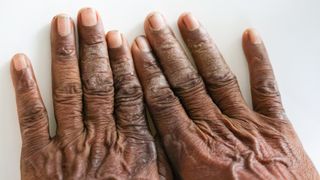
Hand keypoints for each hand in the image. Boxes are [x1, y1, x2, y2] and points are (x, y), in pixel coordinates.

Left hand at [10, 8, 172, 178]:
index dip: (122, 62)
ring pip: (67, 90)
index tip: (118, 37)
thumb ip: (160, 148)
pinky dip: (24, 87)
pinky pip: (31, 117)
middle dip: (92, 46)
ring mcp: (66, 145)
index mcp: (129, 145)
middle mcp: (98, 138)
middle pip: (97, 82)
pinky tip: (21, 62)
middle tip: (90, 16)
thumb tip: (166, 118)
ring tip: (62, 25)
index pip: (127, 92)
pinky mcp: (39, 157)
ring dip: (64, 55)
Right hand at [131, 12, 318, 178]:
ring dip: (200, 46)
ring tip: (187, 22)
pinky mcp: (275, 124)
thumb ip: (174, 165)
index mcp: (195, 151)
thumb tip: (154, 148)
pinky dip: (258, 60)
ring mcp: (247, 123)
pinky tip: (250, 38)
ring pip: (217, 76)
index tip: (139, 50)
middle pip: (186, 81)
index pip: (164, 101)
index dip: (149, 72)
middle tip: (155, 25)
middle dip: (167, 50)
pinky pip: (265, 86)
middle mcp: (218, 130)